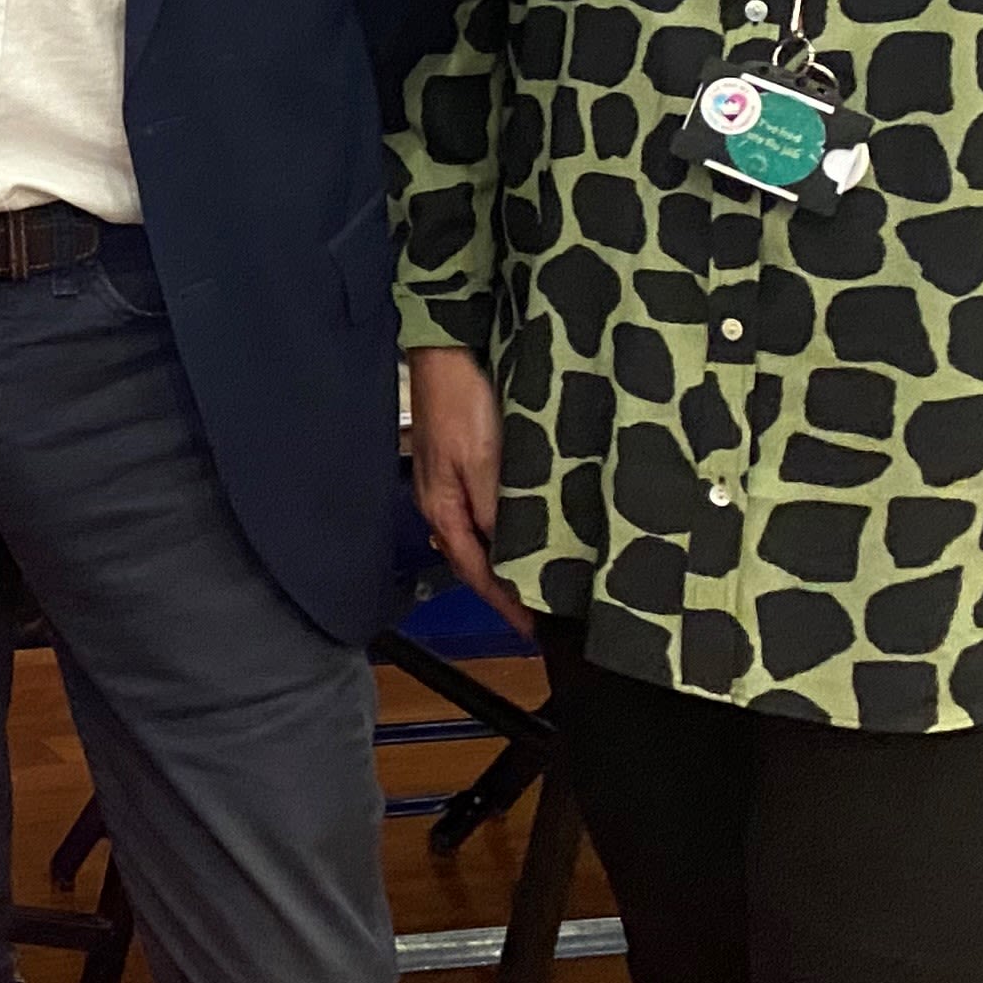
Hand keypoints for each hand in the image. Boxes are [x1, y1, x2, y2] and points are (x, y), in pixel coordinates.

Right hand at [406, 347, 528, 634]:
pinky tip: (521, 530)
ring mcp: (448, 483)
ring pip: (478, 537)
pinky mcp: (460, 463)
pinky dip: (503, 531)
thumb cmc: (461, 403)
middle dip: (503, 589)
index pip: (476, 572)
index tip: (533, 631)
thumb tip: (510, 560)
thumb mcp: (484, 461)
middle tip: (541, 611)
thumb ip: (496, 511)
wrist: (447, 352)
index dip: (504, 603)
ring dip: (503, 561)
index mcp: (442, 510)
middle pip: (473, 560)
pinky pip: (483, 513)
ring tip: (535, 579)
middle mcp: (441, 503)